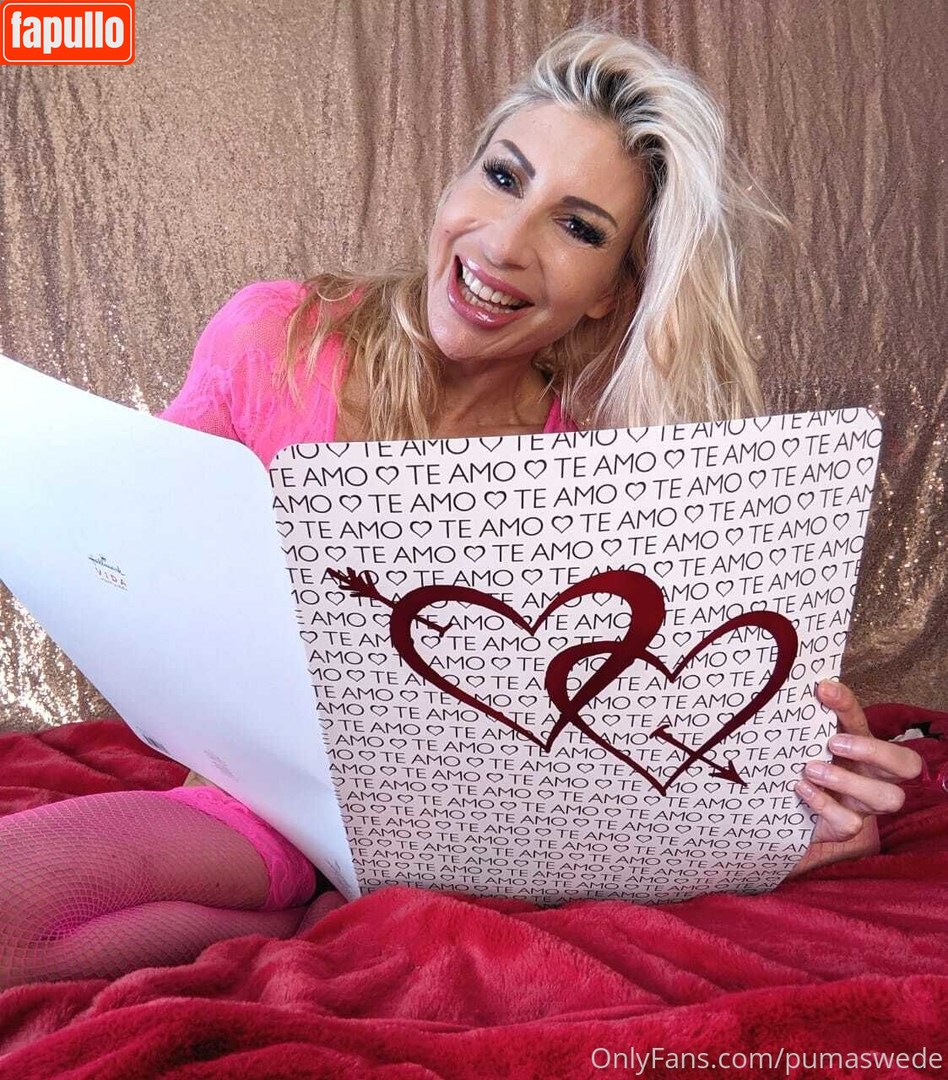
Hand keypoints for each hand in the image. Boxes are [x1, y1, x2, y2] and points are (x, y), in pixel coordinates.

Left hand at [786, 679, 922, 877]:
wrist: (790, 810)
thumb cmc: (807, 767)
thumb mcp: (808, 742)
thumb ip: (809, 719)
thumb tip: (800, 687)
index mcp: (864, 748)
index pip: (866, 722)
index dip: (848, 705)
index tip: (822, 690)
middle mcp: (873, 775)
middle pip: (907, 764)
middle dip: (874, 750)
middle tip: (834, 743)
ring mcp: (865, 804)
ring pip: (887, 797)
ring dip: (848, 781)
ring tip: (811, 769)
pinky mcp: (847, 826)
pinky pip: (850, 822)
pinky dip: (826, 805)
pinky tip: (803, 789)